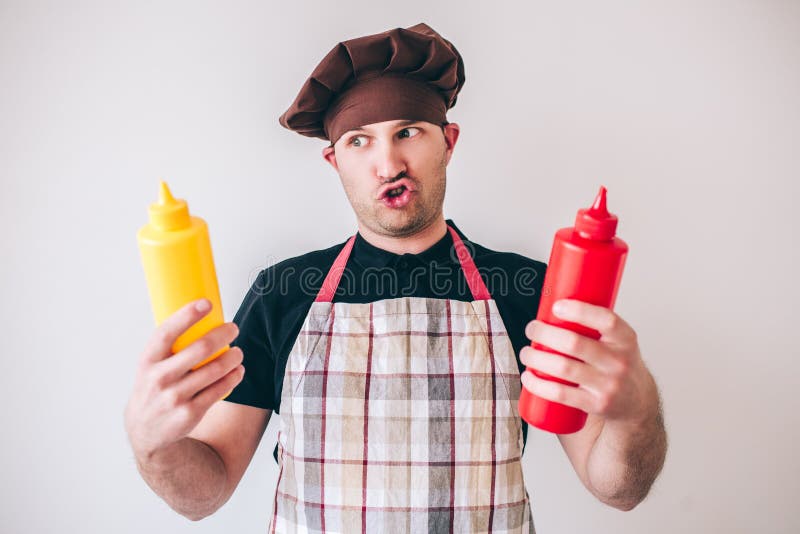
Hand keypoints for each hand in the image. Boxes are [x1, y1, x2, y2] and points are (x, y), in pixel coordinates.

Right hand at [124, 299, 244, 459]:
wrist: (145, 430)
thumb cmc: (154, 387)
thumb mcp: (150, 366)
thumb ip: (168, 346)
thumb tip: (200, 315)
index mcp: (147, 360)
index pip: (166, 332)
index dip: (187, 315)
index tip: (206, 303)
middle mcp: (159, 378)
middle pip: (198, 349)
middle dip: (222, 334)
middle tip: (233, 328)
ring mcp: (174, 397)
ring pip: (214, 370)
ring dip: (233, 357)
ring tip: (238, 352)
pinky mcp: (190, 413)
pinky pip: (219, 390)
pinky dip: (233, 377)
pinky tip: (238, 370)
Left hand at [520, 299, 656, 423]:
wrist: (636, 402)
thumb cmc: (617, 363)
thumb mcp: (617, 340)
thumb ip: (593, 323)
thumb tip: (554, 297)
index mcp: (626, 339)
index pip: (606, 320)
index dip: (579, 311)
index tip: (556, 306)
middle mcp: (619, 362)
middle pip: (575, 344)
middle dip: (545, 334)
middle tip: (532, 329)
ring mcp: (608, 385)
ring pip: (564, 368)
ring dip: (536, 358)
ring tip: (526, 353)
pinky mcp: (596, 405)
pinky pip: (561, 394)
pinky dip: (539, 384)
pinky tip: (528, 377)